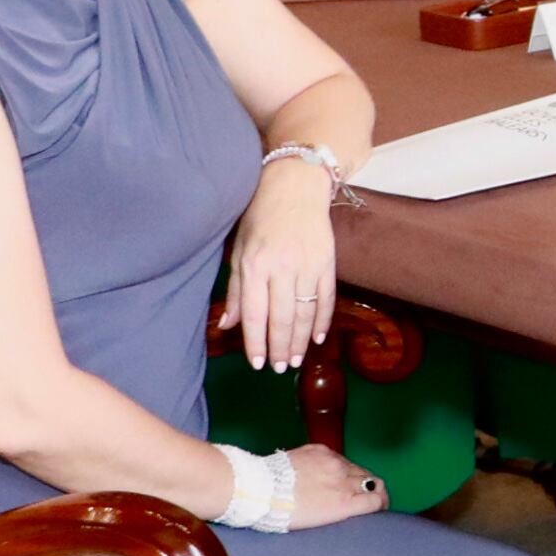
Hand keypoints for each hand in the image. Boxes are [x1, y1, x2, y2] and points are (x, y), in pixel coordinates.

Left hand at [221, 158, 340, 373]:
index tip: (258, 363)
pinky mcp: (328, 263)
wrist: (295, 187)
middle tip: (281, 368)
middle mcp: (282, 268)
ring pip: (305, 313)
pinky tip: (319, 337)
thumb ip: (235, 289)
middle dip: (281, 348)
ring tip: (297, 359)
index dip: (256, 342)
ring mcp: (308, 266)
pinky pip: (326, 299)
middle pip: (282, 318)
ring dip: (302, 340)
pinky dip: (324, 320)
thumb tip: (227, 325)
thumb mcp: (239, 249)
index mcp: (255, 265)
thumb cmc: (259, 217)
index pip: (254, 313)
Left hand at [278, 443, 388, 527]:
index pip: (378, 499)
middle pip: (375, 481)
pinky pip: (340, 457)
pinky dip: (339, 466)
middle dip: (374, 490)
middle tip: (368, 496)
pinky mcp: (320, 450)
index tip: (377, 507)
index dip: (381, 504)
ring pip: (358, 468)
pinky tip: (327, 472)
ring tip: (345, 484)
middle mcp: (344, 480)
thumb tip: (357, 507)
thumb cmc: (285, 513)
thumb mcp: (320, 522)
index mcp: (345, 503)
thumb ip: (344, 511)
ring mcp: (333, 462)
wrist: (259, 490)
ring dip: (357, 477)